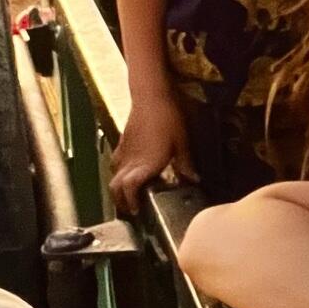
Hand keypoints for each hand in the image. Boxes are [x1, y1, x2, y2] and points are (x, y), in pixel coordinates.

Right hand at [111, 89, 188, 211]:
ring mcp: (123, 152)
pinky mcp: (122, 142)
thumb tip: (194, 180)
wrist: (151, 96)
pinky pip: (115, 163)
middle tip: (132, 209)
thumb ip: (185, 164)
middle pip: (115, 188)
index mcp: (144, 165)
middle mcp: (129, 162)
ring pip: (113, 176)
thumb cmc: (168, 119)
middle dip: (121, 202)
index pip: (129, 190)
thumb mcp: (181, 142)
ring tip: (129, 194)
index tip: (137, 211)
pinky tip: (130, 171)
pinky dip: (119, 173)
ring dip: (118, 188)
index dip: (131, 202)